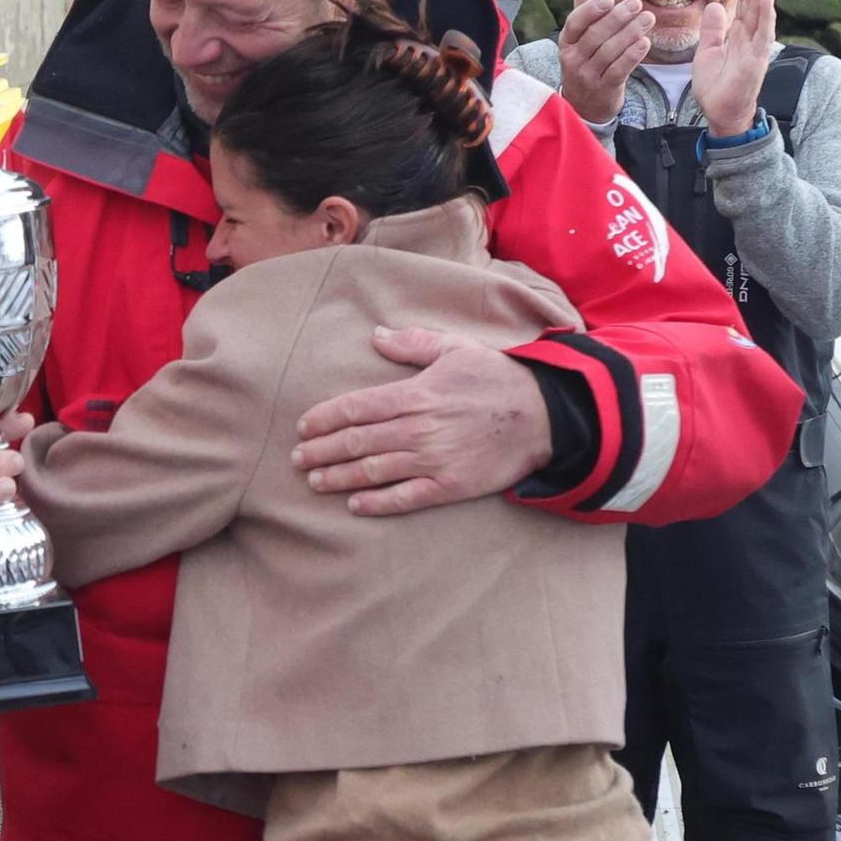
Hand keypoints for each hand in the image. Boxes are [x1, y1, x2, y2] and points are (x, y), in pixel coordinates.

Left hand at [292, 327, 551, 514]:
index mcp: (415, 394)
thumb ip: (413, 344)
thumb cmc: (496, 378)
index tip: (302, 427)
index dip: (323, 419)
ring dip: (339, 478)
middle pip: (356, 442)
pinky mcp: (449, 486)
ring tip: (315, 481)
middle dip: (321, 451)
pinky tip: (355, 505)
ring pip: (373, 471)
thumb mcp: (455, 348)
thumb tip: (376, 336)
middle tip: (297, 459)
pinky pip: (405, 498)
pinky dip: (377, 503)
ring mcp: (433, 460)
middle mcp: (418, 428)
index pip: (356, 407)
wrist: (543, 416)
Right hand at [556, 0, 652, 125]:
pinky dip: (632, 55)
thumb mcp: (582, 35)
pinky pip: (619, 70)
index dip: (591, 10)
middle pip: (596, 36)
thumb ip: (585, 5)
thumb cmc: (587, 59)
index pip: (575, 23)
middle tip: (637, 4)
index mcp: (567, 42)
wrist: (585, 104)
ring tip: (648, 19)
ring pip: (609, 52)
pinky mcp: (604, 90)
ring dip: (630, 33)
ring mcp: (587, 76)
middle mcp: (573, 60)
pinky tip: (645, 42)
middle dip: (618, 18)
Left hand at [693, 0, 774, 140]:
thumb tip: (714, 5)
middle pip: (752, 4)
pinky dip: (765, 16)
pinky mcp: (756, 60)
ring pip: (760, 14)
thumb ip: (712, 30)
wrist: (720, 113)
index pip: (742, 4)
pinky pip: (762, 35)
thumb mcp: (707, 52)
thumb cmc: (715, 86)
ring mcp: (755, 48)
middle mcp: (749, 38)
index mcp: (737, 35)